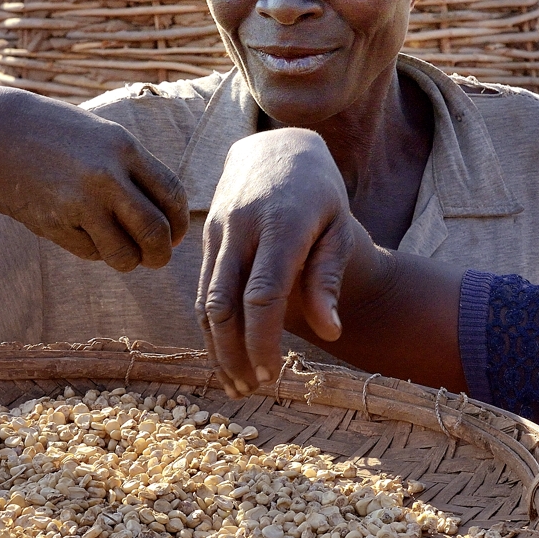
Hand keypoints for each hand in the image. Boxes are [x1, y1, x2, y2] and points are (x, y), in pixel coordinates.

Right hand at [0, 86, 188, 271]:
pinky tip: (79, 235)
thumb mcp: (95, 134)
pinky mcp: (53, 222)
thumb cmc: (43, 131)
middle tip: (155, 258)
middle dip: (161, 253)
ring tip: (120, 254)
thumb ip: (128, 165)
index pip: (173, 194)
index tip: (173, 233)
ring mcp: (79, 200)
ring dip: (128, 261)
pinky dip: (93, 252)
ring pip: (125, 253)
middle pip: (156, 231)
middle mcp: (107, 174)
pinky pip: (90, 253)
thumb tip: (161, 209)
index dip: (179, 222)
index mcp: (123, 147)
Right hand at [197, 128, 374, 393]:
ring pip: (205, 302)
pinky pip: (201, 290)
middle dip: (234, 354)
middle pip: (225, 305)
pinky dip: (209, 328)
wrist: (277, 146)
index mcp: (280, 226)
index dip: (262, 342)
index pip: (263, 295)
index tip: (272, 375)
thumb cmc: (319, 193)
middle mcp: (241, 228)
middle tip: (252, 391)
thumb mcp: (338, 227)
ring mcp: (218, 232)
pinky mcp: (205, 238)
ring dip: (217, 348)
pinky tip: (223, 355)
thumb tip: (331, 332)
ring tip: (235, 385)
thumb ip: (329, 278)